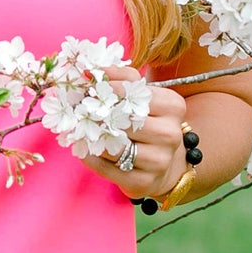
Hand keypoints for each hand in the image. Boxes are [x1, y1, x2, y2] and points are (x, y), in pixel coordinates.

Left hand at [82, 64, 190, 201]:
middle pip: (123, 119)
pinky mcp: (144, 183)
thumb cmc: (148, 123)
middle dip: (97, 113)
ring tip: (79, 128)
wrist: (164, 165)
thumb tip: (91, 70)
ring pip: (114, 145)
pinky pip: (107, 168)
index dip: (108, 88)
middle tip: (78, 108)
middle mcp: (170, 133)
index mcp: (173, 106)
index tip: (88, 85)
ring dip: (91, 136)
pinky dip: (91, 157)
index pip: (134, 92)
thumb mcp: (143, 96)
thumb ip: (122, 78)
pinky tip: (84, 149)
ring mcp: (159, 161)